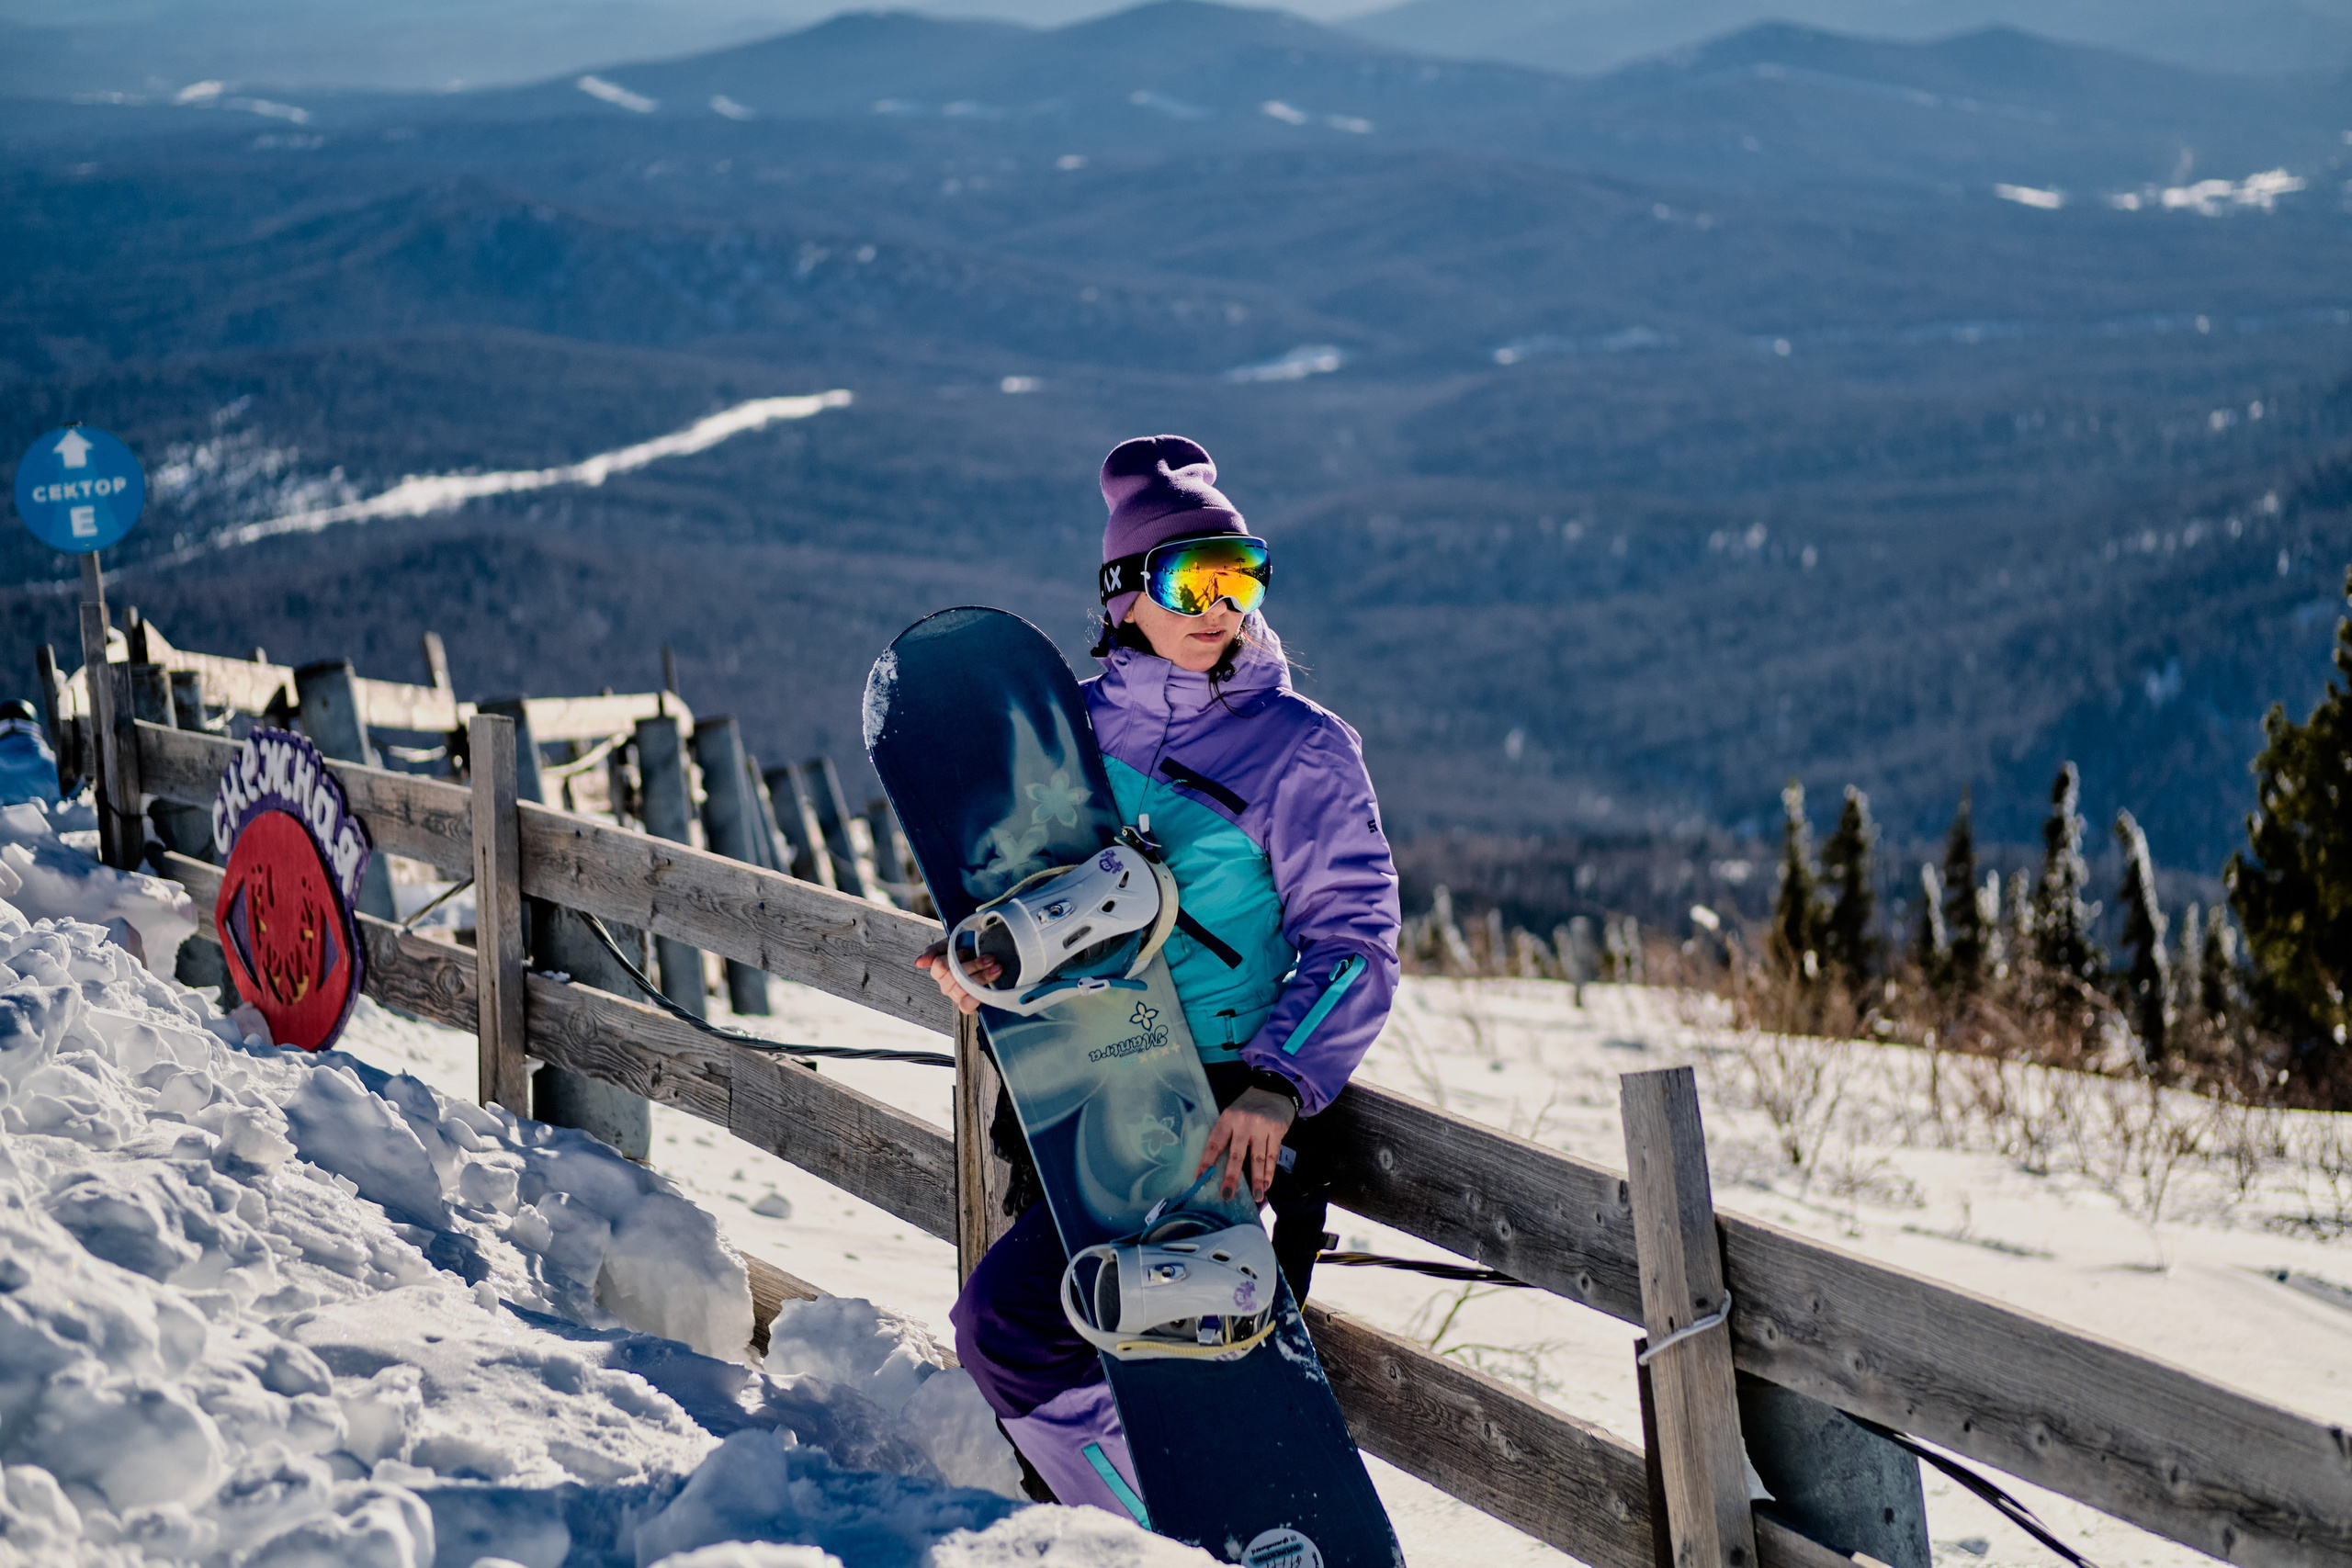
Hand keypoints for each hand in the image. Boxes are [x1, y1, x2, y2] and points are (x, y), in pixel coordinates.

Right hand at [916, 940, 996, 1015]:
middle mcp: (945, 984)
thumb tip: (918, 962)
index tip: (968, 950)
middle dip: (975, 966)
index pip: (940, 965)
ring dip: (982, 977)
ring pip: (963, 989)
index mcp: (938, 970)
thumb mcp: (950, 944)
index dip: (955, 957)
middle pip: (954, 977)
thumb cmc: (967, 950)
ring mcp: (955, 996)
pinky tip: (988, 989)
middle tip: (991, 958)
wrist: (984, 956)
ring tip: (997, 968)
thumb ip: (933, 951)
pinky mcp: (966, 1005)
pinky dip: (976, 998)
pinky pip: (966, 1006)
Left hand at [1193, 1085, 1296, 1201]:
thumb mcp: (1232, 1115)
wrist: (1273, 1090)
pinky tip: (1266, 1185)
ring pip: (1257, 1159)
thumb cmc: (1248, 1107)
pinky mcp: (1277, 1130)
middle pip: (1236, 1155)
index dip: (1206, 1162)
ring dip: (1256, 1180)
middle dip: (1231, 1177)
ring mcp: (1261, 1127)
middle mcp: (1243, 1123)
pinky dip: (1269, 1172)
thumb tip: (1216, 1166)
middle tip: (1227, 1195)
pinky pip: (1272, 1156)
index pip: (1214, 1144)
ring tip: (1256, 1197)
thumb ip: (1226, 1134)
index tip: (1200, 1179)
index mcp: (1227, 1119)